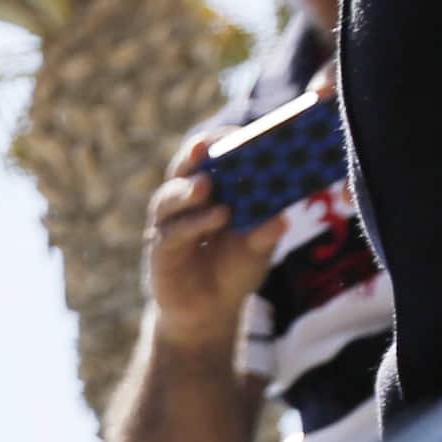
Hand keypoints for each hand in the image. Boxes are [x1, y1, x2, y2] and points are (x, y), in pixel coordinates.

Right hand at [144, 134, 285, 349]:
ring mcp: (169, 225)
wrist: (208, 312)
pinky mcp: (160, 251)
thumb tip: (281, 219)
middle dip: (195, 153)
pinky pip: (172, 233)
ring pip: (169, 197)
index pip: (212, 155)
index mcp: (212, 190)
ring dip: (187, 189)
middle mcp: (185, 201)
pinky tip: (215, 217)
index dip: (221, 140)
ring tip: (207, 186)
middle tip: (209, 144)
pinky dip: (193, 223)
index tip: (238, 130)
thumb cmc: (234, 269)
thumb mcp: (259, 248)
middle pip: (184, 167)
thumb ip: (267, 232)